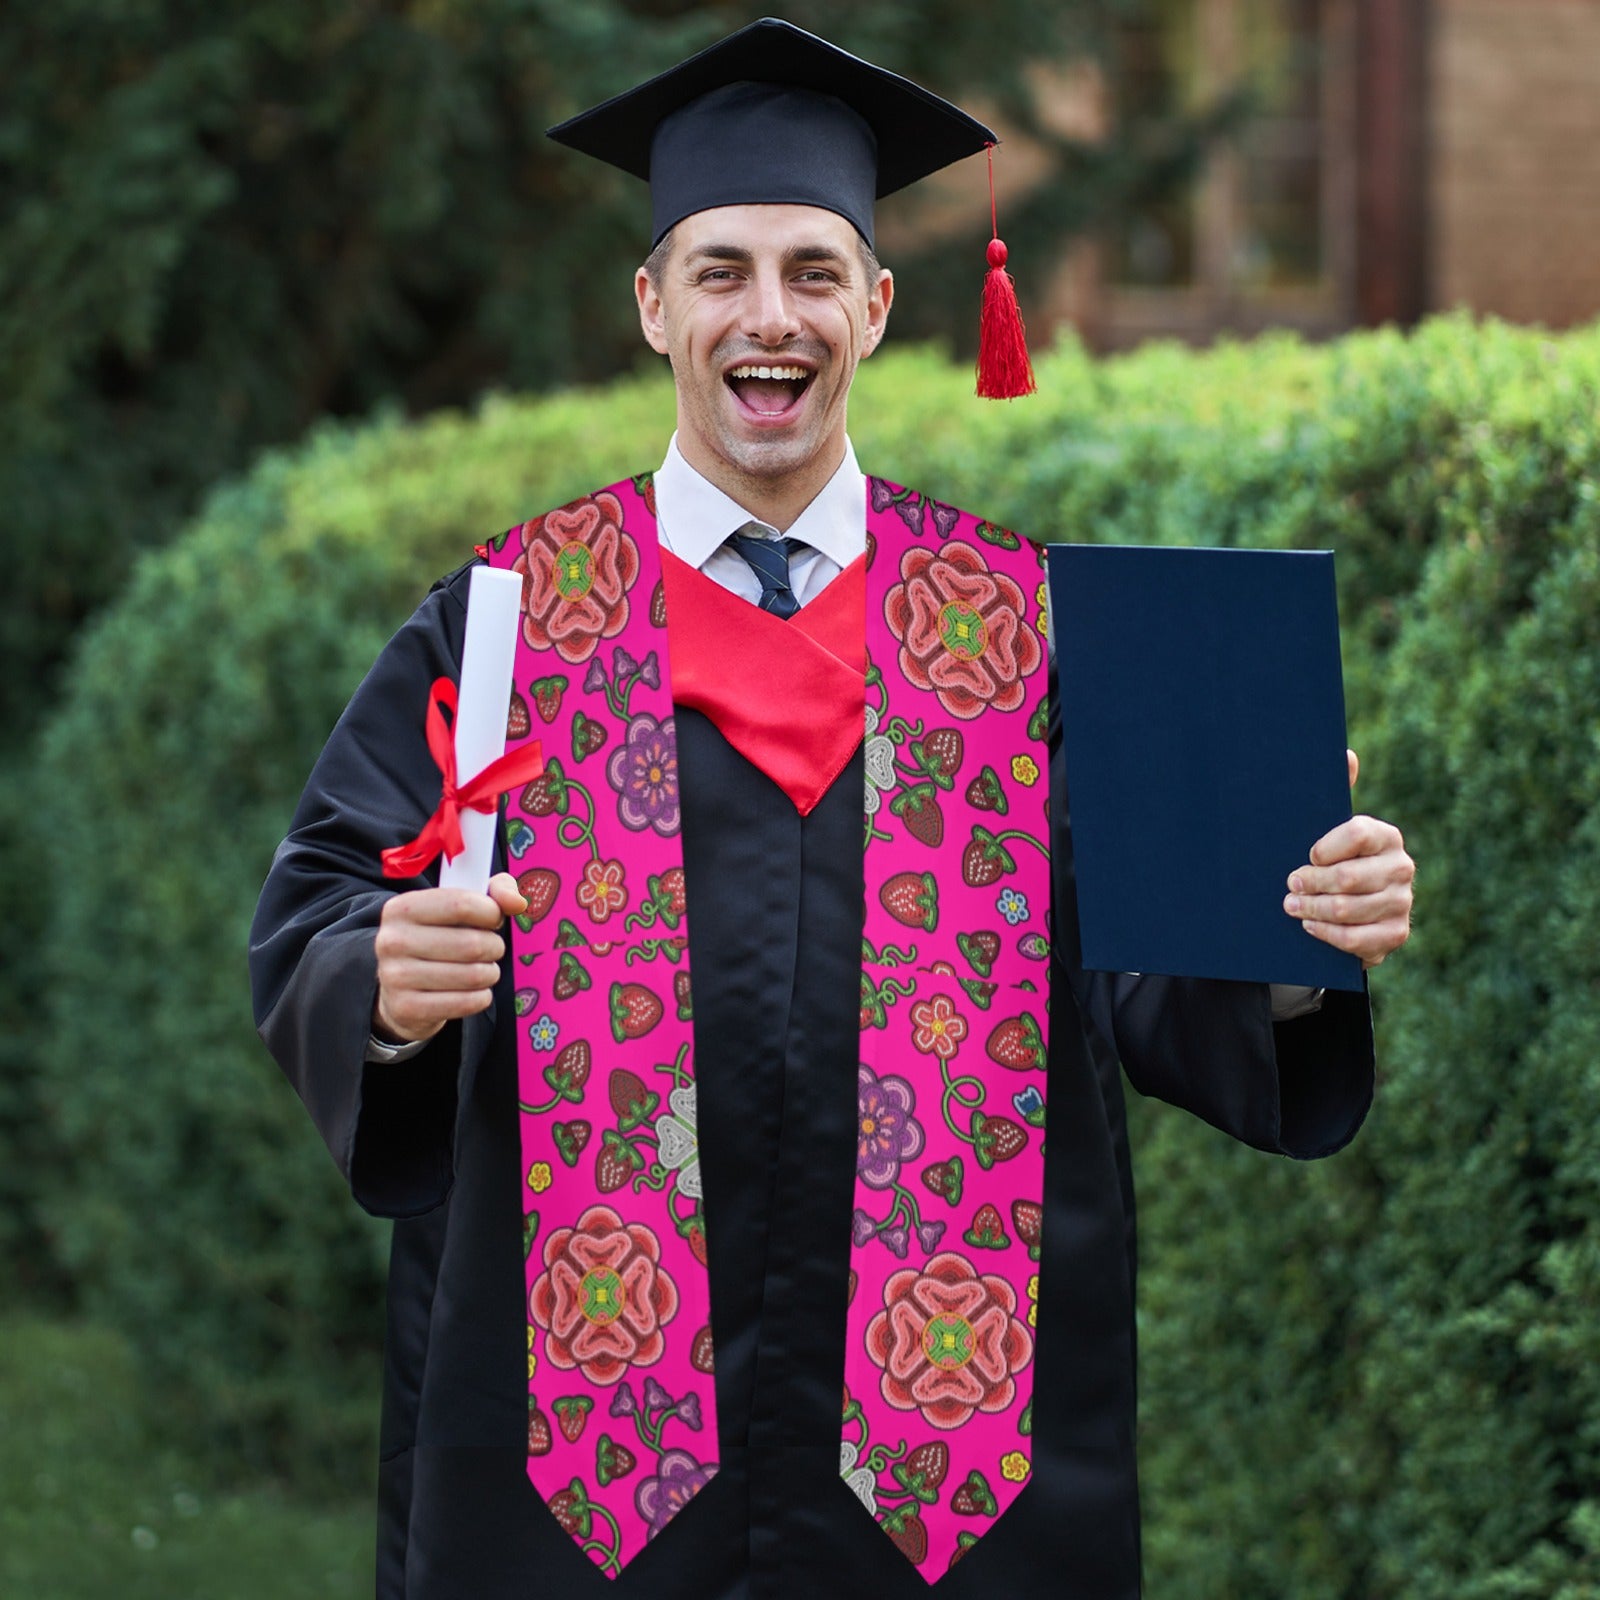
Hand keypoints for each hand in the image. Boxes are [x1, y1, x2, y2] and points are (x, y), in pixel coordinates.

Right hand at [372, 871, 527, 1043]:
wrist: (401, 989)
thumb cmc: (439, 938)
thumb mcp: (460, 905)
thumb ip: (495, 892)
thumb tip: (517, 902)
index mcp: (402, 908)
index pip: (461, 904)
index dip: (491, 912)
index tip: (494, 919)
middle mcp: (392, 940)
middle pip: (472, 944)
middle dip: (494, 947)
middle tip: (491, 949)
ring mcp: (395, 977)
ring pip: (473, 975)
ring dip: (490, 973)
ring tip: (483, 969)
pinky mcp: (406, 1008)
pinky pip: (466, 1002)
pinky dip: (481, 997)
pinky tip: (474, 991)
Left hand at [1283, 750, 1413, 967]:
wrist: (1350, 909)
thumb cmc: (1332, 860)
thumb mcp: (1329, 828)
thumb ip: (1336, 792)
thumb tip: (1346, 754)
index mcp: (1386, 836)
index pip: (1356, 833)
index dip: (1325, 847)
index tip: (1306, 855)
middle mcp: (1401, 867)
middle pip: (1348, 877)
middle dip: (1310, 883)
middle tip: (1289, 884)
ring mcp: (1401, 903)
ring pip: (1348, 909)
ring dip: (1312, 909)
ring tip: (1291, 906)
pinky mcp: (1395, 934)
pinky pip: (1356, 939)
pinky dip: (1327, 934)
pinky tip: (1310, 926)